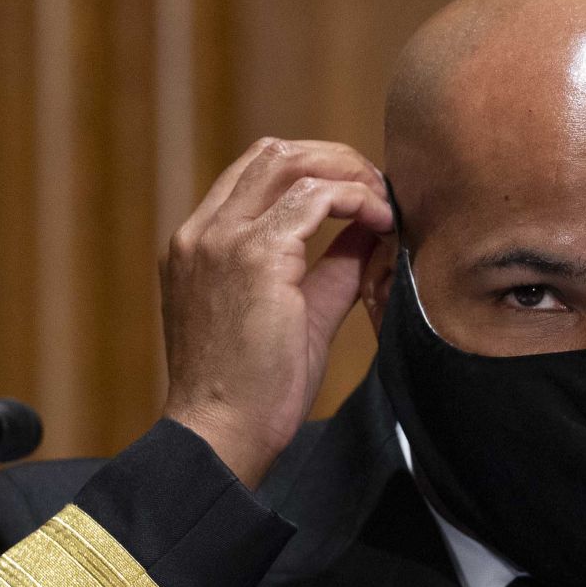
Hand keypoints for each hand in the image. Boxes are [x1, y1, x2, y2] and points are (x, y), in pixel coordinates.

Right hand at [161, 138, 395, 487]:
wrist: (223, 432)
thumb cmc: (256, 389)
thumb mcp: (300, 312)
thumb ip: (330, 266)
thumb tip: (369, 230)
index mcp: (201, 245)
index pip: (257, 175)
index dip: (317, 172)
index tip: (362, 195)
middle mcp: (203, 232)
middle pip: (272, 153)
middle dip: (336, 159)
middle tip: (379, 188)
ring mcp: (222, 240)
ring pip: (290, 162)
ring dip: (348, 174)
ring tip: (384, 205)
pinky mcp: (253, 257)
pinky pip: (314, 197)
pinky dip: (354, 199)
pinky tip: (382, 222)